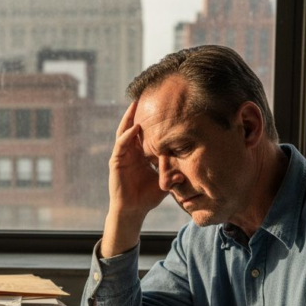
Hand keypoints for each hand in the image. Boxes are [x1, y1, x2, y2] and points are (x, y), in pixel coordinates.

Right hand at [108, 100, 169, 218]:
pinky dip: (127, 135)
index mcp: (141, 153)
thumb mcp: (165, 180)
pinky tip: (135, 127)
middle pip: (133, 126)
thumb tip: (189, 167)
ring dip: (129, 117)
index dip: (151, 119)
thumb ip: (175, 172)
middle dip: (138, 111)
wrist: (133, 211)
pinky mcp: (116, 162)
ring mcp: (122, 155)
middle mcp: (131, 151)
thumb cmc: (148, 196)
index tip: (161, 105)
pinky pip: (121, 145)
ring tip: (136, 104)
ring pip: (125, 131)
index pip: (146, 132)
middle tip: (146, 94)